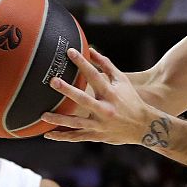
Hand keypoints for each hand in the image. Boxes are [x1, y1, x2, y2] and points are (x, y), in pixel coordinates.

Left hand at [44, 48, 171, 148]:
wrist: (143, 126)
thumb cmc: (130, 99)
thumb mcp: (121, 81)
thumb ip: (105, 65)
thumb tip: (91, 49)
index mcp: (111, 93)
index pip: (95, 75)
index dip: (82, 62)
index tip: (70, 52)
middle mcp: (105, 109)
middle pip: (84, 99)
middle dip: (68, 90)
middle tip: (53, 81)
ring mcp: (100, 125)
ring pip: (76, 124)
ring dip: (59, 120)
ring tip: (44, 115)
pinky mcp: (96, 136)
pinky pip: (77, 137)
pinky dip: (63, 136)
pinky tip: (48, 134)